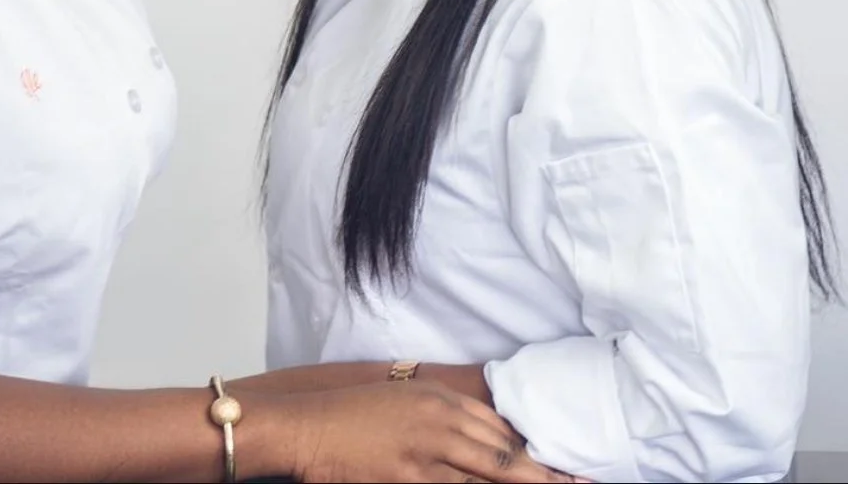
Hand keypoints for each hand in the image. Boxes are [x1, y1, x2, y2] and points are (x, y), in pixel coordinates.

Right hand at [283, 378, 581, 482]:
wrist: (309, 426)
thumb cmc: (354, 414)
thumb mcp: (405, 401)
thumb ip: (446, 416)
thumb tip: (488, 440)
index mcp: (441, 401)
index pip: (502, 431)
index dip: (537, 456)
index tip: (567, 472)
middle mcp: (440, 425)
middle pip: (505, 460)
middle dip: (547, 480)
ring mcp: (425, 457)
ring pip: (488, 482)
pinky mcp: (407, 482)